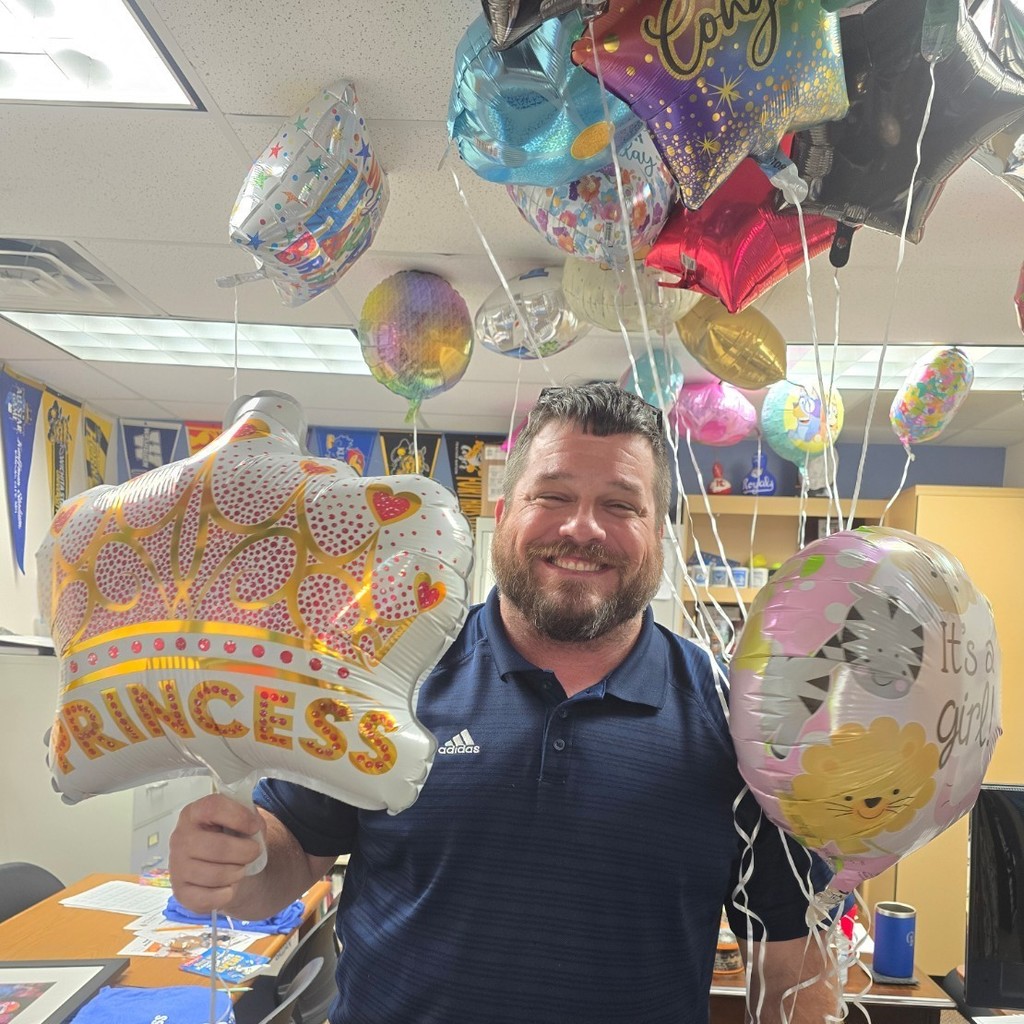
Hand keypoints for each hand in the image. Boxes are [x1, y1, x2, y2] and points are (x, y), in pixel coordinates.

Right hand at [169, 793, 265, 914]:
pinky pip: (208, 898)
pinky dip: (226, 894)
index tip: (254, 826)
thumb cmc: (231, 835)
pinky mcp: (180, 892)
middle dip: (245, 852)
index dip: (239, 817)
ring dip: (237, 873)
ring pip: (215, 875)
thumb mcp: (243, 819)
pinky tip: (227, 886)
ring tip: (239, 868)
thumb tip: (254, 828)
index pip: (213, 808)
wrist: (222, 863)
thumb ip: (250, 817)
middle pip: (218, 848)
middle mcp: (180, 838)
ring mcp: (177, 866)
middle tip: (253, 852)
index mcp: (195, 813)